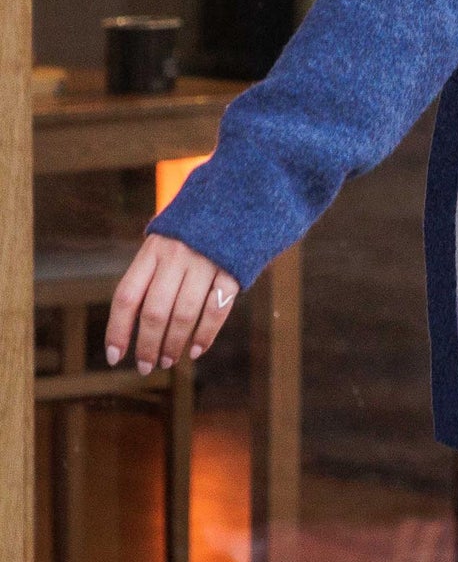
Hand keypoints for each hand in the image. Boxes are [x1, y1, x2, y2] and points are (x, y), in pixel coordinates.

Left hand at [105, 233, 239, 373]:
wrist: (239, 196)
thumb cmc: (194, 228)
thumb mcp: (164, 239)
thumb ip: (149, 272)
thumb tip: (132, 322)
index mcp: (153, 249)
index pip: (127, 296)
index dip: (118, 330)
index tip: (114, 356)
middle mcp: (176, 255)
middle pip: (154, 311)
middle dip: (147, 345)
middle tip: (145, 366)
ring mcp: (206, 261)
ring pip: (184, 314)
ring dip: (173, 344)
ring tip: (168, 360)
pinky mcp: (232, 268)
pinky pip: (216, 309)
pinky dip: (205, 334)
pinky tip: (196, 349)